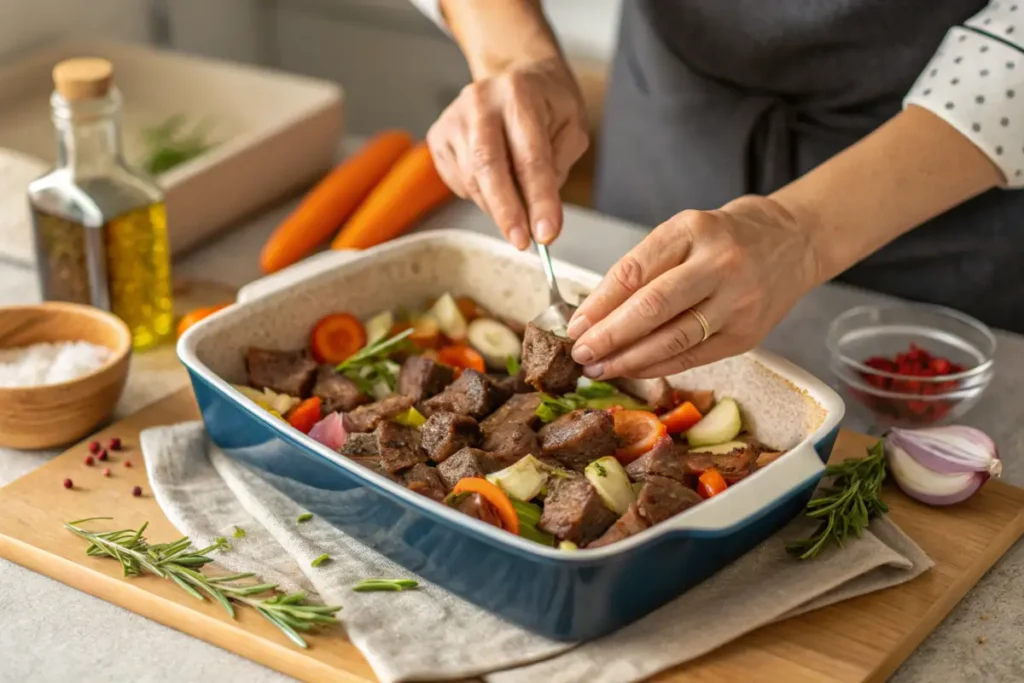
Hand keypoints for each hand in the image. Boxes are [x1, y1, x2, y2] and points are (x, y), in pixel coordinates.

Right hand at [426, 56, 588, 249]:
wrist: (515, 73)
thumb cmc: (547, 103)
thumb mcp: (572, 125)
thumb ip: (558, 165)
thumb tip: (537, 211)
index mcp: (519, 94)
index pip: (530, 157)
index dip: (538, 199)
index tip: (546, 234)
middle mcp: (480, 102)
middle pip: (487, 168)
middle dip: (506, 212)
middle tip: (523, 242)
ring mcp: (454, 118)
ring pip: (471, 180)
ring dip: (497, 207)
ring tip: (518, 211)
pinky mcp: (438, 136)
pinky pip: (458, 181)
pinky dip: (480, 195)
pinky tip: (496, 183)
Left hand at [565, 196, 822, 378]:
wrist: (793, 241)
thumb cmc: (726, 237)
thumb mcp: (683, 232)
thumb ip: (643, 267)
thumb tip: (594, 313)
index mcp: (693, 231)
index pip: (634, 272)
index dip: (598, 304)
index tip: (574, 325)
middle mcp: (719, 265)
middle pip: (653, 308)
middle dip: (609, 336)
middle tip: (580, 353)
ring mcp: (737, 303)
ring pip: (673, 339)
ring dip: (629, 359)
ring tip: (598, 367)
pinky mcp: (747, 335)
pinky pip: (693, 357)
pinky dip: (657, 367)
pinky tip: (632, 370)